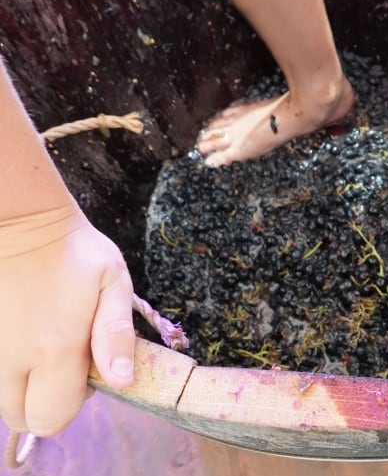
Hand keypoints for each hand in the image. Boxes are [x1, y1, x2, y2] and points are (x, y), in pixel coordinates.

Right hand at [0, 206, 135, 435]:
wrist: (20, 221)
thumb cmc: (75, 252)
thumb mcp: (113, 285)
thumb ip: (116, 336)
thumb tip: (122, 381)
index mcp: (54, 350)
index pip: (53, 418)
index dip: (74, 402)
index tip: (84, 369)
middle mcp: (11, 358)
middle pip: (21, 417)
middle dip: (45, 403)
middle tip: (62, 361)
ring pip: (0, 399)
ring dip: (21, 386)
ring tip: (41, 345)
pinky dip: (6, 366)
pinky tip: (22, 333)